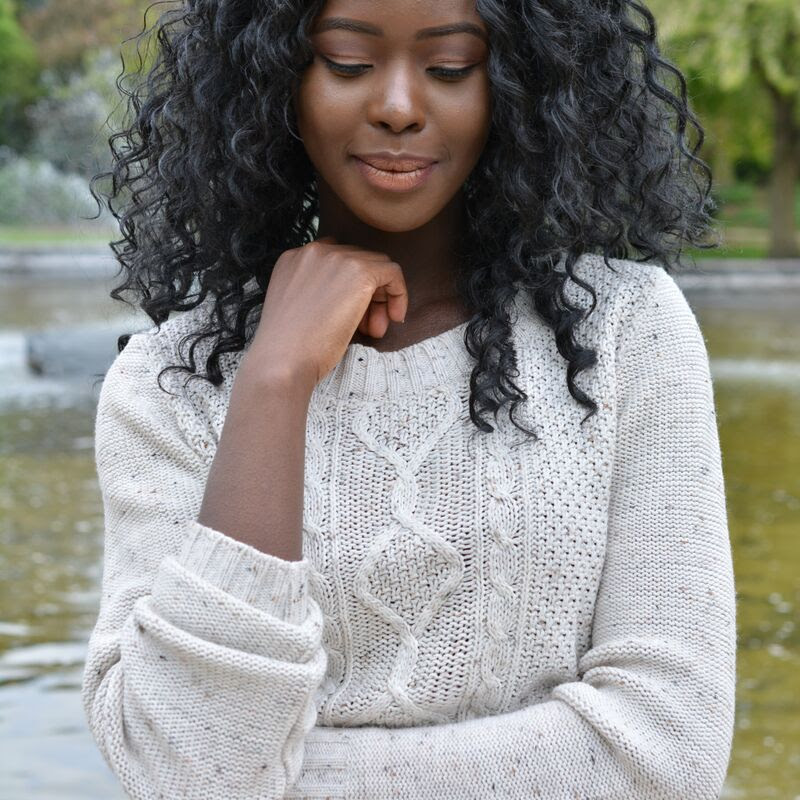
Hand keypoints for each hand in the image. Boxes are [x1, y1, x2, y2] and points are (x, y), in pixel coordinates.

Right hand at [246, 236, 408, 388]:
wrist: (283, 361)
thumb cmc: (289, 348)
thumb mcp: (299, 309)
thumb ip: (319, 293)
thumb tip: (354, 298)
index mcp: (295, 259)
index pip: (335, 262)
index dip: (349, 289)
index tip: (353, 317)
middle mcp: (314, 251)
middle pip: (357, 262)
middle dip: (368, 295)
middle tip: (368, 328)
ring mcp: (337, 258)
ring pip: (377, 266)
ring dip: (381, 298)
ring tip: (375, 330)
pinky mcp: (360, 272)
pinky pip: (392, 273)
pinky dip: (398, 294)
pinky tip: (394, 318)